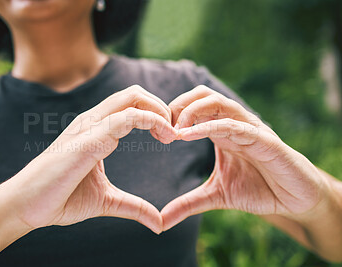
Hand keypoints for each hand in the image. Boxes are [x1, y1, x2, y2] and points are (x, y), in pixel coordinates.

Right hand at [1, 85, 176, 233]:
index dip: (155, 113)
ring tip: (172, 134)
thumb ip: (133, 206)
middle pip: (134, 93)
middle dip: (161, 106)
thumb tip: (158, 223)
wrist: (27, 206)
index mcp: (96, 130)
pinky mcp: (88, 139)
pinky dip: (152, 120)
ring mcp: (89, 127)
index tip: (171, 136)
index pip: (131, 104)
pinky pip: (126, 117)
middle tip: (175, 131)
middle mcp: (93, 121)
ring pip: (132, 97)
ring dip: (160, 111)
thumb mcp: (106, 201)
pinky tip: (164, 135)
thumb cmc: (60, 198)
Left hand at [161, 85, 329, 230]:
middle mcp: (234, 124)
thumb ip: (189, 204)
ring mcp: (249, 129)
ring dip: (192, 111)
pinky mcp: (265, 140)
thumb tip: (161, 221)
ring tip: (174, 130)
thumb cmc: (258, 190)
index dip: (172, 114)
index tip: (155, 133)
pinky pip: (236, 125)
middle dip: (178, 106)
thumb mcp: (216, 196)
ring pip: (219, 103)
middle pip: (203, 95)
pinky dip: (211, 125)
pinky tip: (190, 134)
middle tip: (161, 127)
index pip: (193, 107)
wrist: (294, 200)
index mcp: (221, 131)